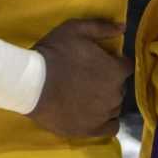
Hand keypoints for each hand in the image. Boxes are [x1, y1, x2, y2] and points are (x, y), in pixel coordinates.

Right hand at [27, 19, 127, 138]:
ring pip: (114, 106)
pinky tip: (94, 113)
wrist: (32, 83)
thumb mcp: (74, 30)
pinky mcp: (92, 129)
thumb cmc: (54, 54)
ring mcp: (104, 114)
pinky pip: (111, 127)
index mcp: (115, 70)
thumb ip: (101, 27)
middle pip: (119, 87)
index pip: (126, 66)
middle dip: (109, 81)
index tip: (101, 61)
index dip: (114, 62)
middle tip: (88, 77)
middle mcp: (116, 94)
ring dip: (105, 100)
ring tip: (86, 95)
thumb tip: (123, 27)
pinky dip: (106, 120)